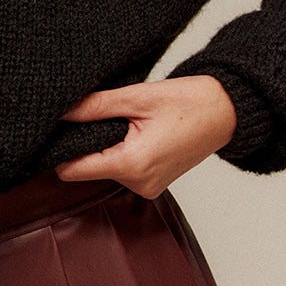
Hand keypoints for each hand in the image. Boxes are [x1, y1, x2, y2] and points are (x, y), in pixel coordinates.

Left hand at [54, 75, 236, 198]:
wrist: (227, 111)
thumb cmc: (189, 102)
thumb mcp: (136, 98)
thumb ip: (94, 106)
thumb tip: (59, 112)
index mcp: (132, 165)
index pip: (72, 170)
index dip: (59, 151)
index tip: (59, 130)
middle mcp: (139, 184)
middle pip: (87, 170)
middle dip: (86, 144)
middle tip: (100, 117)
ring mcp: (148, 187)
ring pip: (104, 169)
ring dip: (106, 148)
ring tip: (126, 123)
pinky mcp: (153, 183)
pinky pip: (122, 170)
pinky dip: (121, 153)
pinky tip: (135, 133)